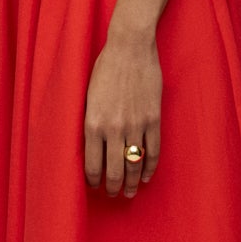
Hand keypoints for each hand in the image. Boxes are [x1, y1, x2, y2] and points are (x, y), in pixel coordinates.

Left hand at [82, 27, 161, 196]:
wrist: (130, 47)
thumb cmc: (105, 68)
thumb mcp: (88, 96)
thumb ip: (90, 122)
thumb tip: (91, 146)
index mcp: (92, 123)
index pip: (92, 165)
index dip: (93, 181)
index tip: (95, 186)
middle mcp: (113, 128)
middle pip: (114, 171)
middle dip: (112, 187)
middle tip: (112, 194)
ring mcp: (135, 125)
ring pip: (133, 165)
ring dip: (131, 183)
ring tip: (129, 192)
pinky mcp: (153, 119)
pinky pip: (153, 151)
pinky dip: (149, 168)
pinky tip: (146, 177)